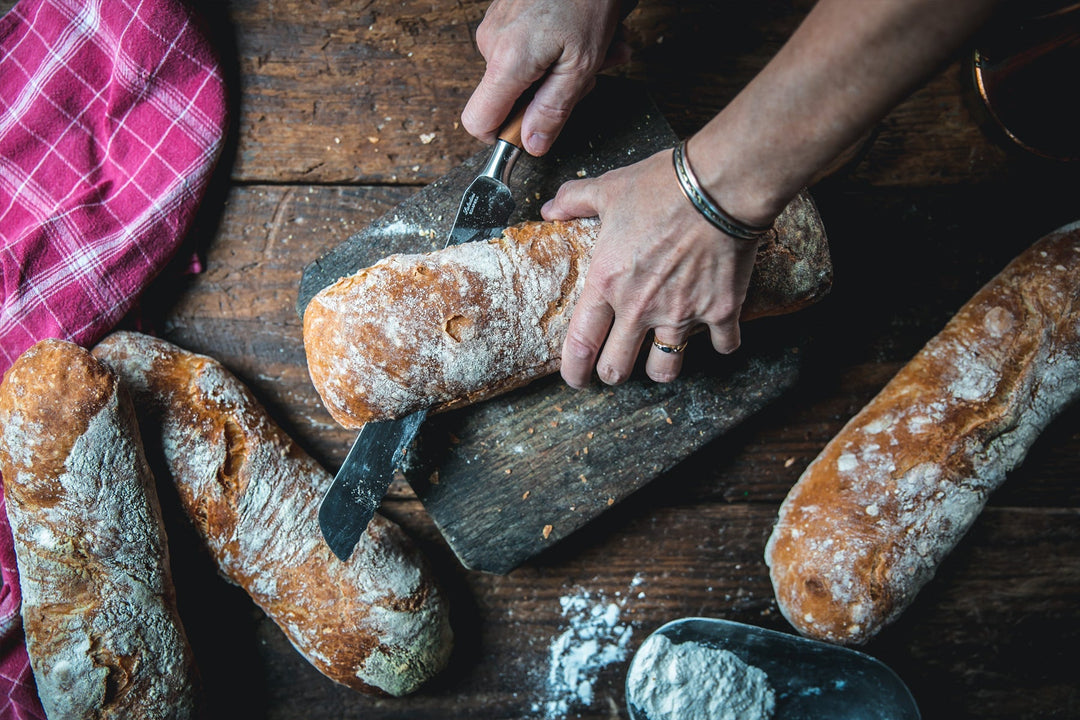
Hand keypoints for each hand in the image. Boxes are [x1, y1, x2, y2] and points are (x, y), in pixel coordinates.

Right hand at [461, 0, 631, 155]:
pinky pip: (527, 49)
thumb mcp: (581, 63)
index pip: (478, 121)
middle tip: (594, 73)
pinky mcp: (506, 15)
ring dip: (566, 69)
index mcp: (506, 61)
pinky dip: (559, 48)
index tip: (530, 132)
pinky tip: (584, 32)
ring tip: (600, 47)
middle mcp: (491, 44)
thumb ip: (554, 109)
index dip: (502, 136)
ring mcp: (496, 27)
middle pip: (511, 98)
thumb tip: (533, 144)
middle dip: (555, 93)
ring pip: (525, 73)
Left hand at [542, 149, 762, 388]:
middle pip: (618, 368)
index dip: (574, 371)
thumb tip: (551, 208)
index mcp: (608, 283)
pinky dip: (721, 342)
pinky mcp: (720, 310)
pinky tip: (719, 332)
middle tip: (617, 365)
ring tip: (661, 358)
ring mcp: (681, 313)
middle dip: (614, 373)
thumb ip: (575, 200)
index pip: (580, 344)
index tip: (575, 379)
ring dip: (661, 368)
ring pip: (666, 368)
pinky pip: (722, 345)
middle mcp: (640, 307)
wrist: (719, 187)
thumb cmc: (662, 187)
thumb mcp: (609, 189)